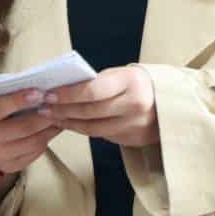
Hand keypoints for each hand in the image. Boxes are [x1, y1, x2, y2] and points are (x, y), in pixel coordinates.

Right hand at [0, 89, 62, 181]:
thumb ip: (11, 91)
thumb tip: (39, 84)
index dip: (19, 100)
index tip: (39, 93)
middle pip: (21, 128)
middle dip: (43, 116)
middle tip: (57, 105)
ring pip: (32, 142)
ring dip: (49, 129)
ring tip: (58, 117)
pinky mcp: (8, 166)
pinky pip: (34, 153)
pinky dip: (46, 140)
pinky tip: (50, 130)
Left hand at [39, 66, 158, 147]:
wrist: (171, 102)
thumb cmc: (137, 83)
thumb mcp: (121, 76)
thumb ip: (98, 83)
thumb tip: (63, 90)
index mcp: (130, 82)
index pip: (92, 90)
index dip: (68, 94)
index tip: (49, 94)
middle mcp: (134, 105)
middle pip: (90, 111)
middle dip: (63, 110)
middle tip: (43, 107)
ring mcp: (134, 125)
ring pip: (93, 128)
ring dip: (68, 122)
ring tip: (51, 116)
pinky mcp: (132, 139)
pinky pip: (101, 135)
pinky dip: (82, 129)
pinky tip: (68, 124)